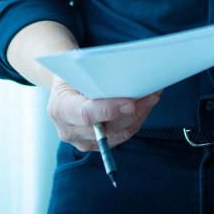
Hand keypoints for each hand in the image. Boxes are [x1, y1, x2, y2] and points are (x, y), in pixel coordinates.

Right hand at [47, 80, 161, 151]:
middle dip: (133, 111)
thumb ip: (94, 75)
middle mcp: (69, 131)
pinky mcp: (98, 144)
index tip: (131, 102)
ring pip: (119, 133)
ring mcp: (83, 142)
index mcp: (59, 110)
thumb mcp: (76, 68)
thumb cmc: (73, 73)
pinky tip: (147, 105)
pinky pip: (122, 135)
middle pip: (107, 127)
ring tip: (154, 96)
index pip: (86, 115)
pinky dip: (137, 119)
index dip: (109, 110)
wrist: (65, 89)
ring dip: (140, 114)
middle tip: (153, 94)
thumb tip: (127, 76)